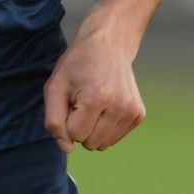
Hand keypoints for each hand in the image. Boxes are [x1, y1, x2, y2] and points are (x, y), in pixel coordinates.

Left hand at [43, 24, 145, 153]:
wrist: (109, 44)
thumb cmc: (77, 65)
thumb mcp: (55, 86)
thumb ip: (54, 121)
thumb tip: (68, 150)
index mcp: (96, 98)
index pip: (75, 135)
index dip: (67, 119)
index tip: (71, 99)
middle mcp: (119, 107)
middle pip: (89, 143)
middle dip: (80, 126)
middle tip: (82, 100)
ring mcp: (132, 112)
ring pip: (102, 145)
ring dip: (93, 129)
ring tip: (94, 103)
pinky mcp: (139, 115)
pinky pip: (114, 138)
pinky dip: (105, 127)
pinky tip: (106, 104)